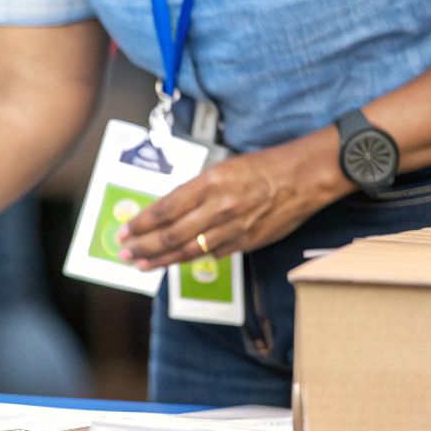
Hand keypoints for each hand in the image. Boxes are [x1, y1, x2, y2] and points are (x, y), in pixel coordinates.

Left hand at [116, 132, 349, 268]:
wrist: (306, 176)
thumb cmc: (267, 166)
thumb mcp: (224, 167)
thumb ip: (197, 190)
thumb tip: (171, 210)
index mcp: (210, 182)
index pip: (165, 208)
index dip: (141, 223)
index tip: (125, 231)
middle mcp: (218, 207)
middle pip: (171, 234)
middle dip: (143, 246)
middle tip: (124, 253)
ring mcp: (233, 228)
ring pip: (188, 250)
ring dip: (161, 260)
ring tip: (141, 265)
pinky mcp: (247, 242)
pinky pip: (213, 254)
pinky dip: (192, 259)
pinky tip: (176, 262)